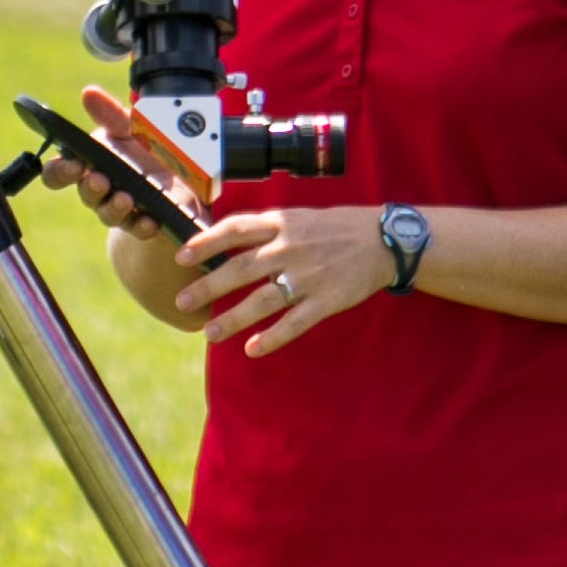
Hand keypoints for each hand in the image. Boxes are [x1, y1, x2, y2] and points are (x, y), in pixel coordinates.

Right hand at [35, 84, 209, 239]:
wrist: (178, 176)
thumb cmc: (144, 149)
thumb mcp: (131, 127)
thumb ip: (110, 114)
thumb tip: (89, 93)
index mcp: (89, 164)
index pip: (59, 174)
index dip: (60, 171)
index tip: (73, 164)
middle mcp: (100, 190)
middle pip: (85, 194)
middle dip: (91, 187)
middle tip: (99, 179)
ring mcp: (120, 209)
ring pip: (109, 214)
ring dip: (114, 206)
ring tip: (125, 198)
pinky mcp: (143, 222)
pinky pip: (139, 228)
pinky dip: (143, 225)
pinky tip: (150, 220)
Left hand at [173, 202, 393, 356]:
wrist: (384, 240)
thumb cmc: (335, 228)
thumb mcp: (298, 217)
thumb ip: (264, 229)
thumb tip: (224, 240)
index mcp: (282, 224)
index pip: (235, 230)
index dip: (206, 243)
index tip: (182, 258)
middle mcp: (290, 248)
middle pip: (241, 268)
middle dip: (208, 286)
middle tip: (181, 302)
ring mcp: (308, 276)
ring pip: (263, 300)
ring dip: (233, 318)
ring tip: (210, 333)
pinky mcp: (326, 300)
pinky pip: (295, 323)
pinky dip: (272, 337)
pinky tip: (252, 349)